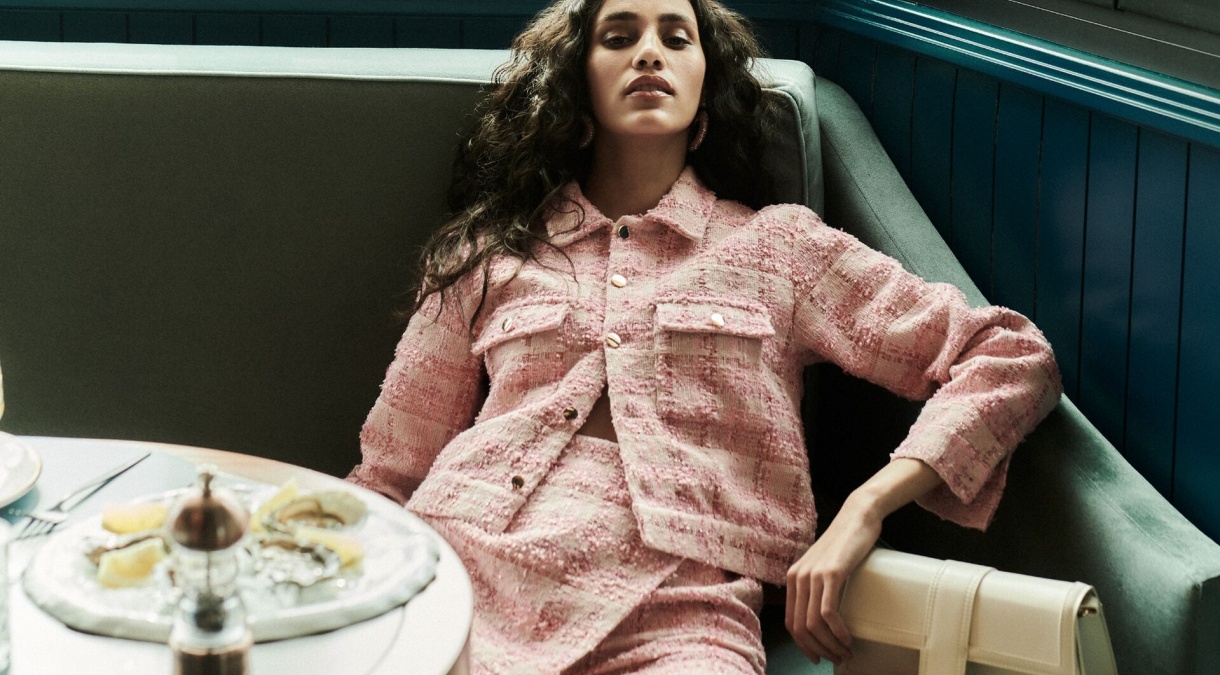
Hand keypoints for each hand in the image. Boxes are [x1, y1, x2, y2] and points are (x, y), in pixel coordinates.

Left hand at [784, 496, 881, 665]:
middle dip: (818, 650)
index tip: (819, 657)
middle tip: (837, 659)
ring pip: (813, 624)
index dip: (804, 646)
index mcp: (793, 578)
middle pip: (800, 628)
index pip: (790, 622)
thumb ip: (817, 587)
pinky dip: (838, 632)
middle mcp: (797, 577)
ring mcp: (812, 575)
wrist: (857, 516)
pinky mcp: (831, 573)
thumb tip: (824, 619)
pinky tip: (848, 638)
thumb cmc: (846, 544)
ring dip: (830, 645)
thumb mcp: (823, 567)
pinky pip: (828, 612)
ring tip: (846, 653)